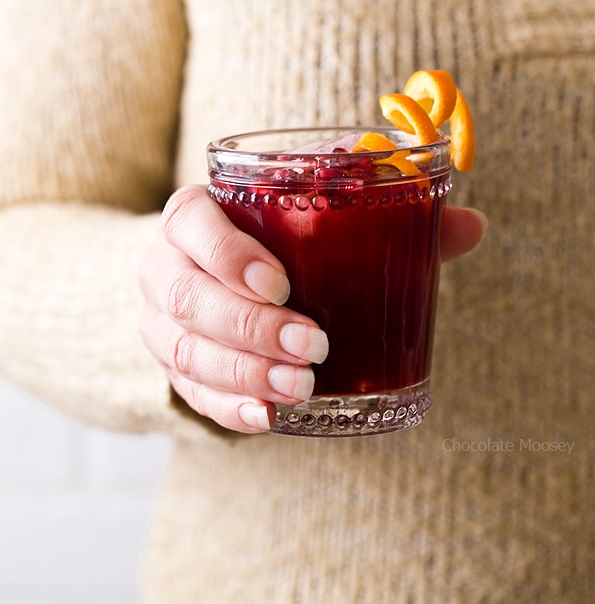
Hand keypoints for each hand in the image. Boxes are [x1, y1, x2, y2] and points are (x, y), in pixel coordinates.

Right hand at [139, 187, 486, 434]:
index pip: (191, 222)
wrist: (210, 274)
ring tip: (300, 388)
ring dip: (245, 374)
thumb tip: (471, 226)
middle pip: (187, 296)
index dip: (228, 253)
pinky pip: (188, 392)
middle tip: (313, 346)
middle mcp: (165, 264)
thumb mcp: (315, 220)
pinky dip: (227, 407)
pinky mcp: (172, 365)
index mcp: (195, 215)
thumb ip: (389, 219)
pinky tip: (266, 418)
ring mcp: (160, 320)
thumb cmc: (274, 239)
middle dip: (251, 328)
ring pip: (185, 350)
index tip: (281, 283)